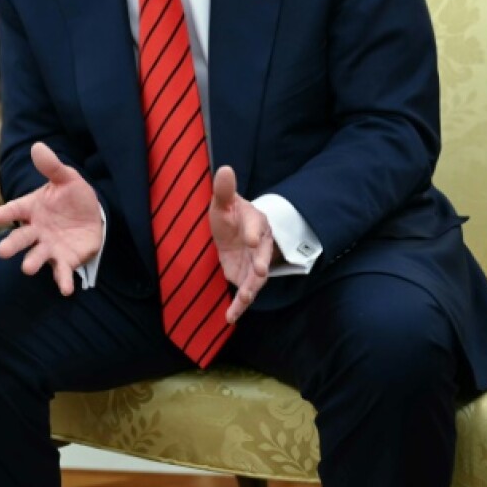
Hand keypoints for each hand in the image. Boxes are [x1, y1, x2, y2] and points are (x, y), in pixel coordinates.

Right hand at [0, 142, 102, 296]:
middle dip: (12, 245)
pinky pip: (62, 272)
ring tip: (27, 268)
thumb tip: (38, 146)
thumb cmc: (72, 196)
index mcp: (32, 208)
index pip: (15, 210)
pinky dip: (63, 281)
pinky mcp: (65, 260)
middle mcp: (36, 230)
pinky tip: (66, 289)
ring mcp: (49, 247)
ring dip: (32, 262)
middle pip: (20, 238)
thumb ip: (52, 166)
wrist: (91, 215)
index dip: (6, 213)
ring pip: (37, 256)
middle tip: (1, 252)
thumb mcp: (66, 178)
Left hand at [209, 166, 274, 322]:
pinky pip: (244, 293)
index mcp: (257, 222)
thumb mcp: (223, 202)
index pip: (255, 226)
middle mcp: (260, 245)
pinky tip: (230, 317)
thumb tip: (224, 168)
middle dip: (261, 263)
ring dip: (251, 288)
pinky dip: (238, 306)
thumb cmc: (231, 214)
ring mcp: (254, 264)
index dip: (253, 233)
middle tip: (260, 270)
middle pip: (262, 255)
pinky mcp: (245, 278)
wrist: (235, 231)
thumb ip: (223, 189)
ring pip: (256, 279)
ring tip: (245, 298)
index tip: (250, 238)